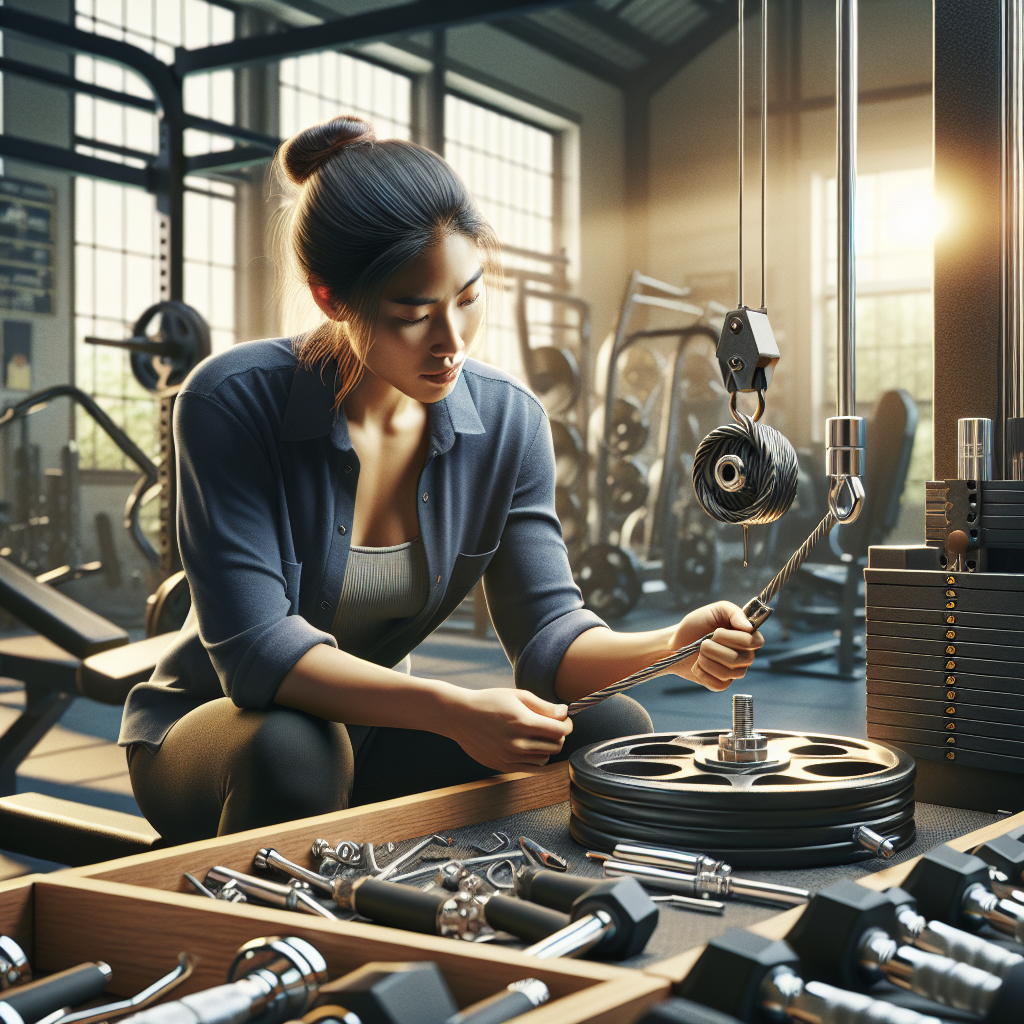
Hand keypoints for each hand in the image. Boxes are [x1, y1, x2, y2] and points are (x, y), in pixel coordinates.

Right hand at [441, 688, 572, 772]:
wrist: (460, 716)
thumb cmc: (489, 701)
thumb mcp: (518, 695)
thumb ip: (544, 706)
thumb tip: (565, 713)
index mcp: (523, 722)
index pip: (560, 731)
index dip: (566, 724)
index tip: (563, 720)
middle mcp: (518, 743)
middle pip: (556, 746)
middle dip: (558, 735)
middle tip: (551, 726)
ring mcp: (510, 757)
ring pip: (545, 759)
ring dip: (547, 747)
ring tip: (536, 735)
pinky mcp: (504, 766)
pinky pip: (532, 768)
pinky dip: (537, 759)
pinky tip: (532, 747)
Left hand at [668, 600, 763, 691]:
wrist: (676, 641)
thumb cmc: (698, 624)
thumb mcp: (715, 611)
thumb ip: (734, 612)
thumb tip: (749, 627)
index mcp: (747, 636)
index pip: (755, 642)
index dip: (733, 638)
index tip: (717, 631)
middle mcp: (746, 655)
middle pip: (738, 659)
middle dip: (713, 648)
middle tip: (704, 642)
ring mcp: (735, 671)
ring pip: (727, 672)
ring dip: (706, 660)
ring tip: (700, 652)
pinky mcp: (722, 683)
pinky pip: (719, 684)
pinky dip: (703, 673)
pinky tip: (698, 665)